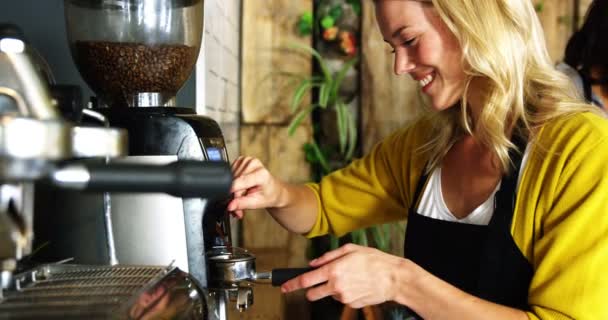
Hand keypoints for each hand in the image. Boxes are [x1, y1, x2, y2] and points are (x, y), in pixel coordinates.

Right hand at [228, 156, 283, 217]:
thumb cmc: (269, 195)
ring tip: (243, 193)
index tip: (232, 204)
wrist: (274, 190)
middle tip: (239, 203)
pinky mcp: (242, 160)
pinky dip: (234, 181)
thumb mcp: (256, 203)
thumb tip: (230, 205)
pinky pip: (231, 173)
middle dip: (234, 194)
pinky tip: (242, 184)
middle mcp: (254, 163)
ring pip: (231, 177)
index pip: (238, 183)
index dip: (233, 195)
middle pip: (234, 181)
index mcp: (261, 173)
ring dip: (233, 188)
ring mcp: (247, 160)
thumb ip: (242, 204)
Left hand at [280, 244, 406, 308]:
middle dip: (310, 290)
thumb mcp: (350, 250)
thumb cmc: (374, 260)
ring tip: (349, 277)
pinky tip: (357, 284)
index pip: (306, 281)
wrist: (393, 278)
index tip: (284, 287)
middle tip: (317, 282)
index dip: (292, 285)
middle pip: (312, 294)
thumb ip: (328, 256)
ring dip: (332, 289)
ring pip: (329, 295)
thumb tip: (313, 263)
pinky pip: (342, 299)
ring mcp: (344, 298)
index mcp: (333, 271)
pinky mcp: (352, 305)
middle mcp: (336, 286)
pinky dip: (344, 293)